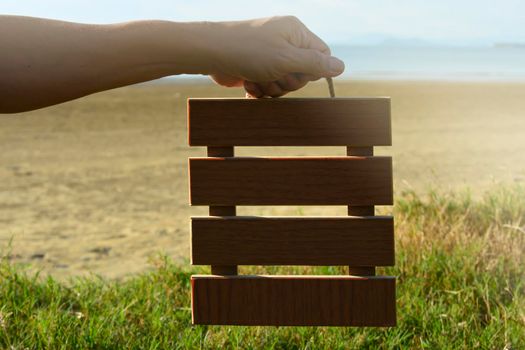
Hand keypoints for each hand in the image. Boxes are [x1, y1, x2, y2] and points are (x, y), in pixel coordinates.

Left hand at [207, 16, 344, 97]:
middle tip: (273, 75)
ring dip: (271, 87)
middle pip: (303, 73)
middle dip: (287, 81)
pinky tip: (248, 84)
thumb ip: (315, 64)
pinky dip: (260, 89)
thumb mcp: (287, 58)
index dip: (312, 71)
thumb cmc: (248, 51)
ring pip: (284, 83)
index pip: (322, 55)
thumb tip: (341, 67)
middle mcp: (284, 41)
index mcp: (296, 32)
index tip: (296, 72)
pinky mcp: (256, 68)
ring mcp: (269, 55)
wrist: (210, 53)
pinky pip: (268, 86)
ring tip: (257, 79)